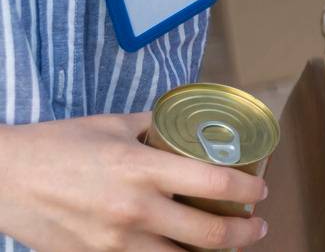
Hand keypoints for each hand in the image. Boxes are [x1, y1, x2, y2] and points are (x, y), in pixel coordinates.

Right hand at [0, 113, 267, 250]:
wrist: (3, 177)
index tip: (260, 191)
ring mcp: (114, 242)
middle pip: (210, 234)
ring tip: (227, 246)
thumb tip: (190, 125)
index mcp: (142, 168)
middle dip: (244, 234)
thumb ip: (155, 127)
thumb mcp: (113, 125)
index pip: (216, 183)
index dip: (249, 190)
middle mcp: (134, 209)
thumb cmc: (58, 145)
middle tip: (256, 227)